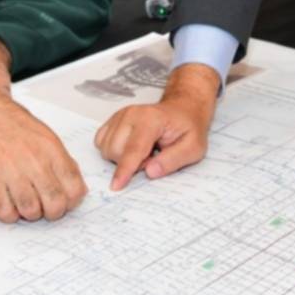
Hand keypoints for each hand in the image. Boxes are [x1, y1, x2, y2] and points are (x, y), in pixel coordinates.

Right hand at [0, 81, 86, 222]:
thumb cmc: (15, 126)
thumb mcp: (47, 137)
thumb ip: (63, 162)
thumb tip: (76, 189)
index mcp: (52, 150)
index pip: (74, 188)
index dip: (72, 202)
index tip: (66, 203)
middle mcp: (34, 160)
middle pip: (54, 204)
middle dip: (52, 212)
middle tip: (45, 208)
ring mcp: (10, 170)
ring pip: (30, 211)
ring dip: (29, 214)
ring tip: (25, 203)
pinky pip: (4, 211)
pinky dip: (8, 214)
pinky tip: (9, 203)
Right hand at [94, 63, 218, 190]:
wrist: (182, 109)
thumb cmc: (188, 127)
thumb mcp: (193, 148)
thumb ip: (173, 160)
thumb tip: (150, 172)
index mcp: (151, 119)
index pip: (134, 149)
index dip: (125, 170)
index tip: (116, 186)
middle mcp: (131, 114)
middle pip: (116, 151)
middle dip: (132, 163)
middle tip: (152, 157)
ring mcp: (120, 115)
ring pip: (106, 148)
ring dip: (122, 158)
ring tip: (144, 152)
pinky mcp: (113, 120)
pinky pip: (101, 142)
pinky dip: (113, 150)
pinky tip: (130, 147)